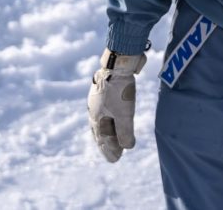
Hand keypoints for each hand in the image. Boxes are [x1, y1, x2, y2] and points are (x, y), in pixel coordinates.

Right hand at [87, 48, 145, 162]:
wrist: (119, 62)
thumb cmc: (120, 89)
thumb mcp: (124, 113)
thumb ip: (125, 131)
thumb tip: (128, 148)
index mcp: (96, 117)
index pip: (102, 138)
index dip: (109, 150)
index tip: (115, 160)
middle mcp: (94, 109)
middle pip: (101, 131)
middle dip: (108, 143)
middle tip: (115, 154)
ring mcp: (99, 99)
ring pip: (104, 120)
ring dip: (110, 132)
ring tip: (114, 138)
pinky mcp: (106, 91)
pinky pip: (107, 110)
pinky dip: (112, 119)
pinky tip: (115, 116)